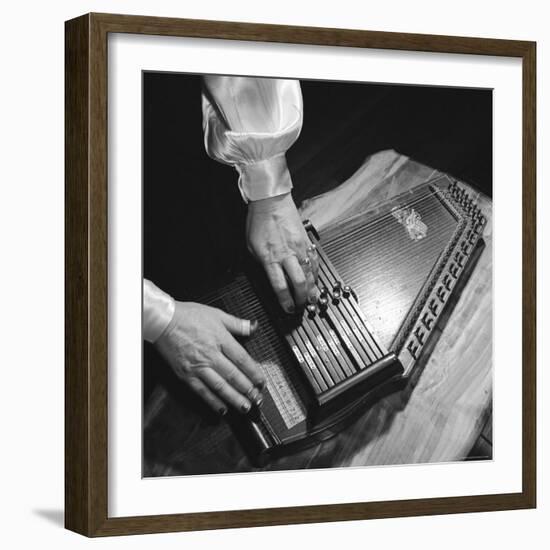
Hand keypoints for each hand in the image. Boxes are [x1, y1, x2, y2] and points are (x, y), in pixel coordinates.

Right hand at [155, 302, 265, 414]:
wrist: (163, 321)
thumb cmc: (188, 316)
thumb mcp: (217, 314)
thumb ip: (237, 323)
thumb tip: (254, 326)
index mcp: (220, 339)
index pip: (242, 359)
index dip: (254, 372)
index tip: (262, 381)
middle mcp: (210, 354)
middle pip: (233, 375)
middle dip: (248, 389)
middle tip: (258, 398)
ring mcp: (197, 366)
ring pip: (220, 386)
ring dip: (235, 399)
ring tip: (245, 407)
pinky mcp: (186, 374)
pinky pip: (202, 391)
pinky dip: (213, 401)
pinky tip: (222, 408)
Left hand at [246, 192, 318, 312]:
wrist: (271, 202)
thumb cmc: (259, 222)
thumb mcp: (251, 247)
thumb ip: (261, 264)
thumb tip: (270, 278)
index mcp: (270, 257)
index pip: (280, 286)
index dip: (285, 301)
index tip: (288, 309)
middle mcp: (287, 254)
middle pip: (299, 282)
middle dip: (302, 299)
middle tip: (301, 306)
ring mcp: (300, 248)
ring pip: (310, 274)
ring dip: (312, 289)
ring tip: (313, 299)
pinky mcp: (308, 242)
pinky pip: (315, 262)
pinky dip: (317, 274)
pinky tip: (316, 280)